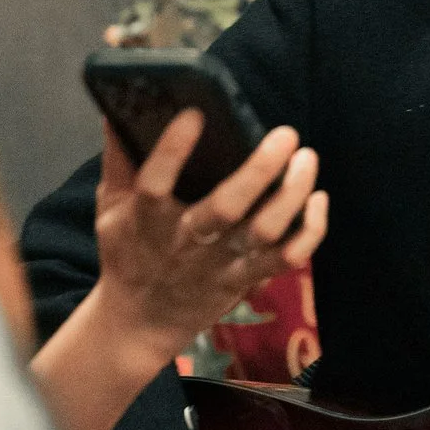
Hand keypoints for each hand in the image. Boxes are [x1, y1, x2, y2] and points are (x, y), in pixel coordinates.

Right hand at [31, 116, 329, 429]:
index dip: (172, 149)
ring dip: (292, 195)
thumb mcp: (111, 207)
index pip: (155, 181)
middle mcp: (187, 240)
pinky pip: (286, 259)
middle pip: (225, 207)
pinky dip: (310, 232)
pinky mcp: (246, 277)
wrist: (141, 321)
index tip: (195, 114)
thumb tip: (115, 108)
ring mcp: (220, 262)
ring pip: (264, 231)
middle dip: (258, 170)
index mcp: (147, 219)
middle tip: (285, 134)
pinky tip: (319, 200)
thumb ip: (117, 158)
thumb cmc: (128, 252)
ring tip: (307, 158)